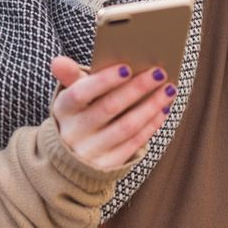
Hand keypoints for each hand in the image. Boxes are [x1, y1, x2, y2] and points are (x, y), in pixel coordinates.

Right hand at [50, 55, 176, 170]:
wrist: (71, 157)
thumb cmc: (79, 113)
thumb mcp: (70, 96)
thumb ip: (70, 76)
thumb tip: (58, 61)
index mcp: (63, 109)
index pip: (80, 93)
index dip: (103, 81)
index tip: (127, 67)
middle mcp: (73, 132)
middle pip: (109, 108)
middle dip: (136, 88)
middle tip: (159, 72)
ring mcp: (90, 152)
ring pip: (126, 126)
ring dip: (151, 106)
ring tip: (169, 89)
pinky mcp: (107, 166)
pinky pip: (133, 143)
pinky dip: (151, 124)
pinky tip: (163, 109)